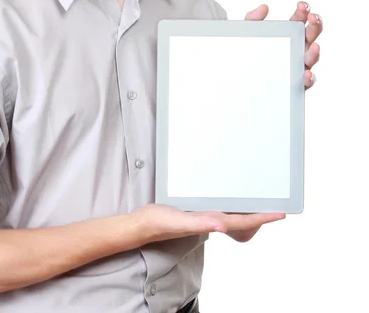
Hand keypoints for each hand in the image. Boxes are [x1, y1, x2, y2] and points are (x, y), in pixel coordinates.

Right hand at [131, 203, 284, 243]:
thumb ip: (199, 222)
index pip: (243, 221)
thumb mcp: (178, 220)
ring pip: (233, 213)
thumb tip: (221, 224)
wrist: (142, 224)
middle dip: (260, 214)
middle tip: (275, 205)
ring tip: (260, 200)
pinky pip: (219, 207)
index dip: (262, 218)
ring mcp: (204, 215)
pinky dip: (231, 203)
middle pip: (242, 219)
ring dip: (248, 209)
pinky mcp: (196, 210)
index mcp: (210, 221)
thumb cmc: (158, 223)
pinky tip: (229, 197)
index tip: (279, 213)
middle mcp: (210, 219)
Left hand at [245, 1, 321, 89]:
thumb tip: (263, 8)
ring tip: (314, 46)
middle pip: (311, 36)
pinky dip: (309, 79)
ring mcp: (297, 66)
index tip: (302, 5)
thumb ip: (252, 20)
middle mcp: (296, 49)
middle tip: (312, 18)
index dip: (303, 12)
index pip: (299, 21)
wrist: (239, 79)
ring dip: (315, 52)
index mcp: (288, 35)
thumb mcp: (247, 35)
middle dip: (315, 26)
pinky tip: (306, 74)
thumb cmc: (248, 54)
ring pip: (311, 59)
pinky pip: (305, 82)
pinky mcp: (294, 84)